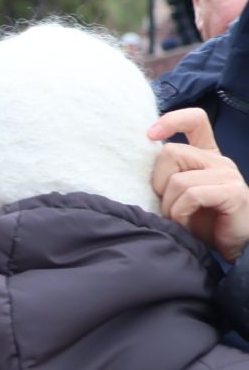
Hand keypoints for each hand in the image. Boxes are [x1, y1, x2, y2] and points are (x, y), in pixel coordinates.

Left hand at [150, 109, 248, 261]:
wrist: (234, 249)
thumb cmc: (202, 224)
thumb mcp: (178, 197)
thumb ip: (167, 177)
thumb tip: (135, 166)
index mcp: (206, 156)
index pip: (195, 120)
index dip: (172, 121)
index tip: (150, 135)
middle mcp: (218, 161)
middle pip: (170, 153)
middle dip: (159, 183)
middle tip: (170, 206)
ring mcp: (228, 175)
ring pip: (177, 179)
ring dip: (170, 206)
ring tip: (179, 219)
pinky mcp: (233, 192)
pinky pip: (190, 195)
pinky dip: (180, 213)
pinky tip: (186, 225)